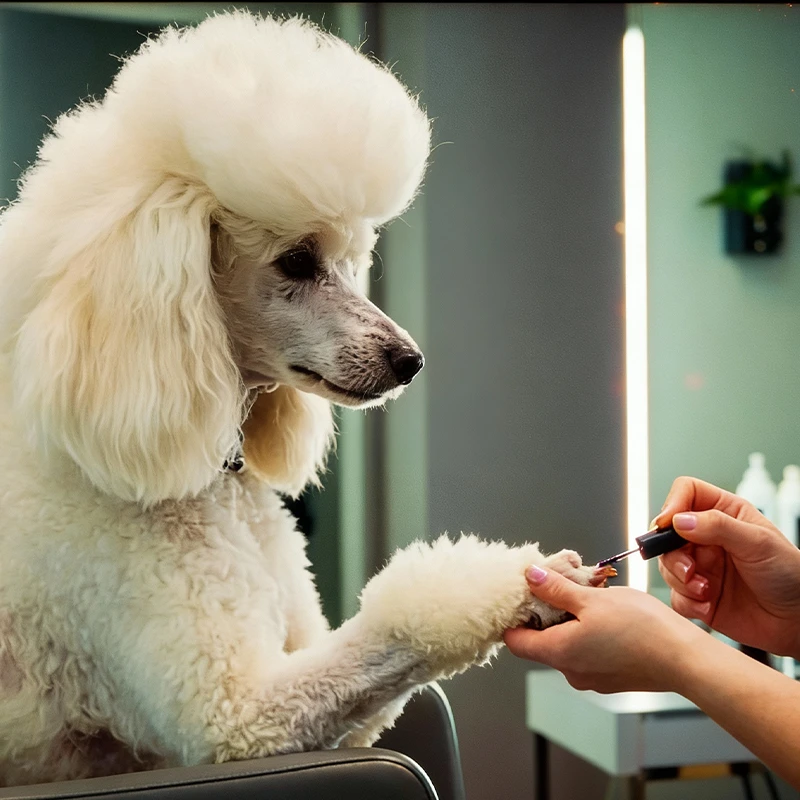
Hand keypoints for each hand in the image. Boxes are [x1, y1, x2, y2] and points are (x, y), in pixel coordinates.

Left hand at [503, 565, 705, 692]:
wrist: (686, 660)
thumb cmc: (643, 630)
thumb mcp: (592, 599)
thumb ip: (556, 588)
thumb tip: (531, 577)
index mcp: (559, 653)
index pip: (515, 642)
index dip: (513, 617)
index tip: (519, 596)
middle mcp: (571, 671)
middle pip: (541, 641)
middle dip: (546, 612)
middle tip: (559, 586)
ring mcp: (592, 677)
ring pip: (567, 644)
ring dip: (570, 620)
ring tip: (588, 597)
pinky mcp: (611, 677)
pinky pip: (587, 652)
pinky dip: (588, 633)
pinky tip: (607, 615)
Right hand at [655, 476, 799, 657]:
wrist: (799, 620)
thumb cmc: (790, 574)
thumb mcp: (758, 542)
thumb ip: (718, 526)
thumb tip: (679, 520)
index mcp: (723, 513)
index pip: (685, 492)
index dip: (673, 504)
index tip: (669, 525)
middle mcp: (707, 538)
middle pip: (666, 533)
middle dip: (673, 554)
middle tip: (689, 570)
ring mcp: (701, 566)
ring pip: (666, 565)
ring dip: (680, 580)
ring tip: (705, 590)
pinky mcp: (697, 595)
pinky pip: (674, 595)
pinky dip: (686, 602)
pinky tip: (708, 604)